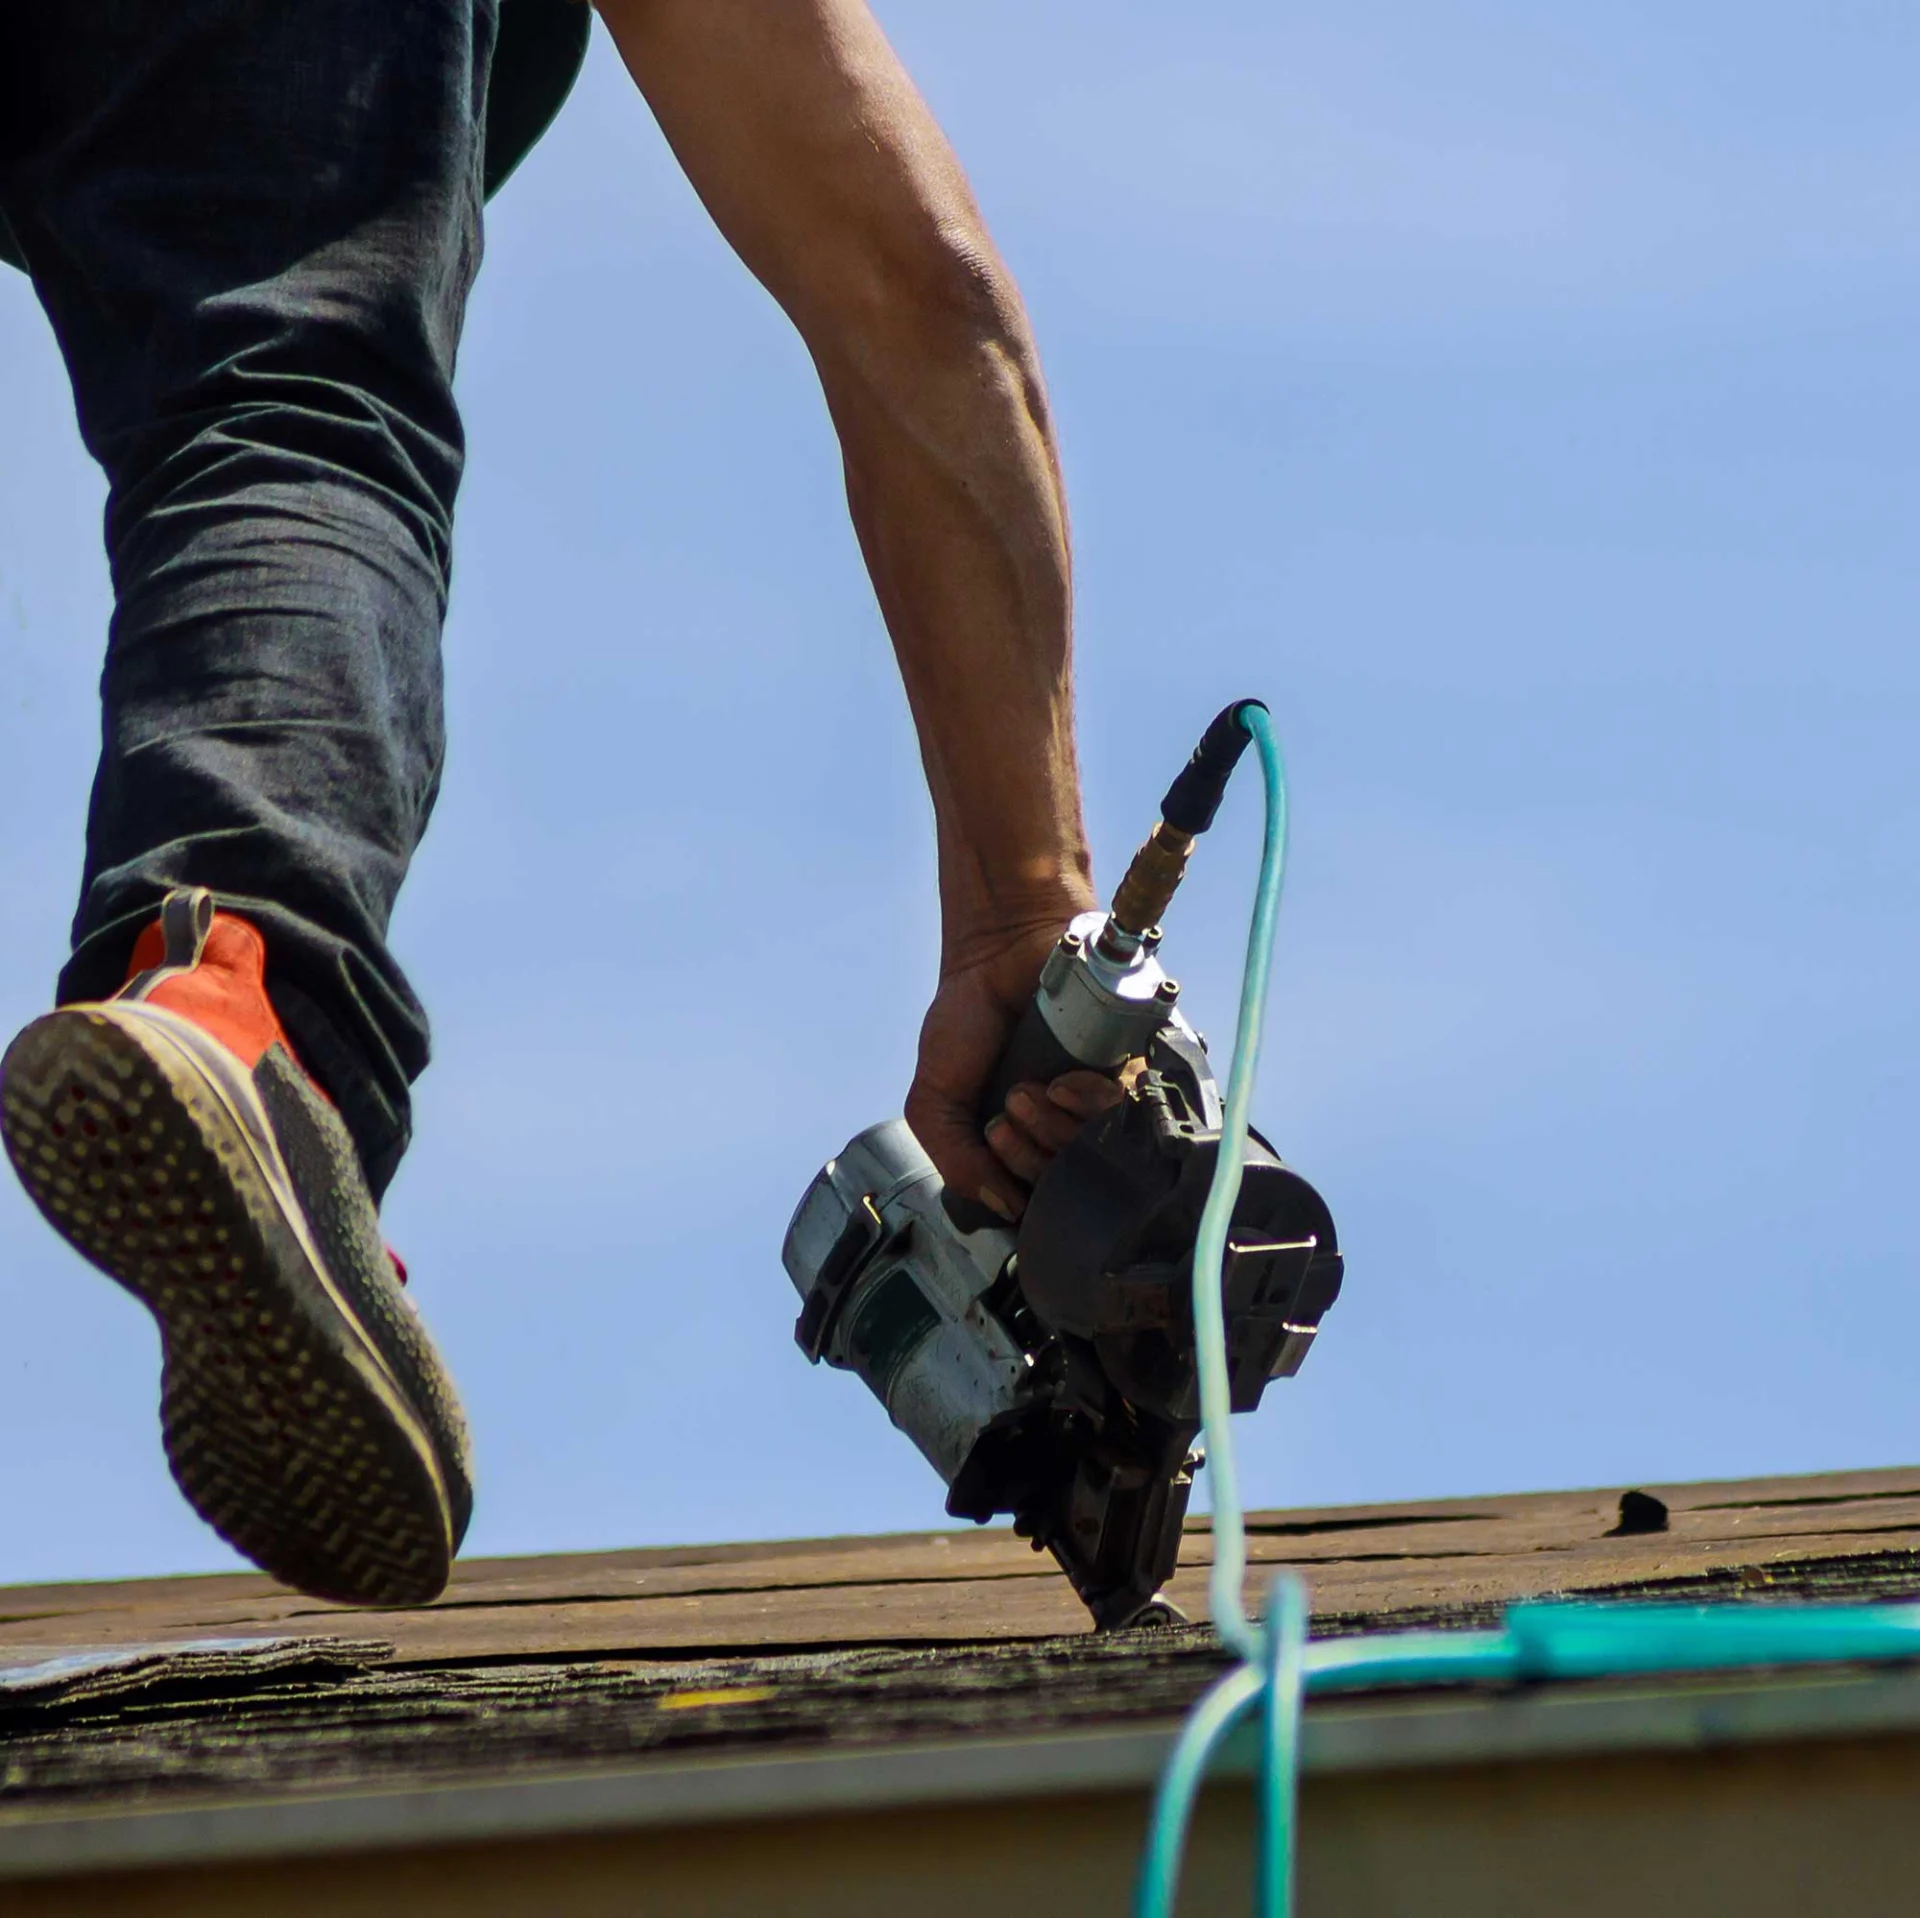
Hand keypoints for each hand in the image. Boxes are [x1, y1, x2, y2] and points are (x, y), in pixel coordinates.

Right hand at [905, 919, 1127, 1219]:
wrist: (1000, 952)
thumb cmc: (968, 1021)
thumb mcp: (937, 1101)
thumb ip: (956, 1160)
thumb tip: (1004, 1208)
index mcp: (1021, 1145)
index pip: (1035, 1202)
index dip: (1016, 1190)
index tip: (992, 1143)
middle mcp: (1065, 1129)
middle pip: (1068, 1185)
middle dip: (1030, 1157)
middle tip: (1007, 1115)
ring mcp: (1100, 1103)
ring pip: (1099, 1154)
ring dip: (1056, 1130)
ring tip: (1027, 1091)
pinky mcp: (1131, 1070)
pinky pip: (1128, 1112)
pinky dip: (1091, 1101)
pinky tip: (1062, 1079)